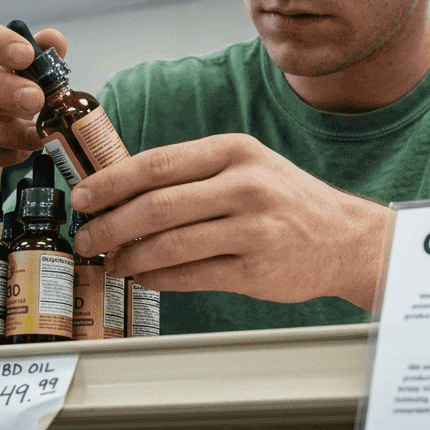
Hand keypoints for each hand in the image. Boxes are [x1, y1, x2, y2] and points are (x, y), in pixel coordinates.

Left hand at [70, 134, 388, 310]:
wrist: (346, 237)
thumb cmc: (287, 201)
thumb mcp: (246, 166)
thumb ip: (191, 174)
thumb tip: (121, 191)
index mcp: (234, 151)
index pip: (155, 164)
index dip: (109, 183)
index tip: (82, 198)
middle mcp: (245, 185)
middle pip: (156, 206)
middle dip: (109, 225)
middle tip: (86, 238)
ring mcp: (253, 229)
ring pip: (169, 245)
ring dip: (128, 257)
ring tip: (111, 261)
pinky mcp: (256, 269)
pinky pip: (191, 276)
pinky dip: (157, 279)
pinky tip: (142, 277)